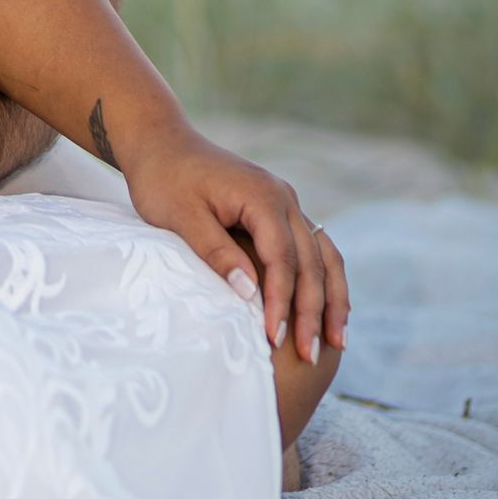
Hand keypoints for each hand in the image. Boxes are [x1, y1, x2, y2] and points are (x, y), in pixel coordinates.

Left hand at [118, 121, 350, 365]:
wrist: (161, 141)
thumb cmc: (164, 179)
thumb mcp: (181, 217)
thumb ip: (216, 253)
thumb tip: (250, 294)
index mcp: (261, 196)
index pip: (283, 259)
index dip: (282, 302)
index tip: (275, 340)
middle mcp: (284, 197)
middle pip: (311, 261)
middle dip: (313, 311)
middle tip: (309, 357)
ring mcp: (286, 202)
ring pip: (323, 255)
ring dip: (331, 298)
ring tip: (336, 343)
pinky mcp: (280, 210)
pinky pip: (313, 248)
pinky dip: (324, 280)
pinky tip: (327, 311)